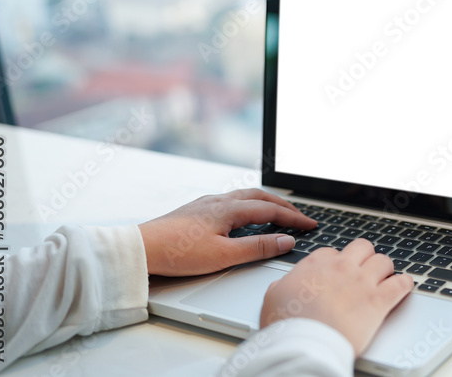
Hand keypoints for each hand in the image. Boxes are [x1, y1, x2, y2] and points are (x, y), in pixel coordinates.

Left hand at [138, 189, 315, 275]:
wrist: (140, 248)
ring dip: (266, 202)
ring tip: (277, 211)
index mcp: (230, 209)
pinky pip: (231, 200)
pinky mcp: (196, 210)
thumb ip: (258, 248)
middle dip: (284, 205)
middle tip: (300, 215)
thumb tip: (286, 240)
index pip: (271, 210)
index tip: (310, 224)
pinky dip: (248, 204)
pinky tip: (243, 214)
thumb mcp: (224, 256)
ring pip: (245, 196)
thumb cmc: (178, 253)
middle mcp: (220, 200)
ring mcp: (206, 203)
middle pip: (261, 197)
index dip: (294, 218)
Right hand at [259, 238, 413, 354]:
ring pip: (384, 261)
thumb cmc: (286, 326)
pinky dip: (405, 285)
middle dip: (365, 257)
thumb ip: (282, 286)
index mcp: (315, 265)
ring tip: (384, 279)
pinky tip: (403, 287)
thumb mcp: (272, 299)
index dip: (338, 262)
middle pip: (362, 247)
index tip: (339, 272)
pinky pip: (401, 284)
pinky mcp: (378, 301)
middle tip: (364, 269)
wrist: (304, 344)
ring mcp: (362, 282)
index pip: (333, 252)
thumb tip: (282, 285)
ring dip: (385, 270)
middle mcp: (341, 268)